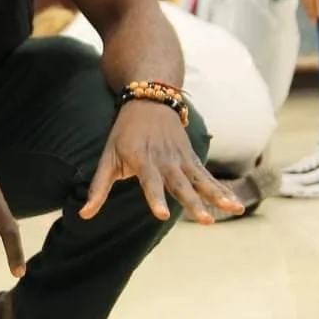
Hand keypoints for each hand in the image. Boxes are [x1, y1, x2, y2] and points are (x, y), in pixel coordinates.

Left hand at [81, 100, 241, 223]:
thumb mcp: (107, 157)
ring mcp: (181, 158)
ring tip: (232, 210)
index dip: (155, 197)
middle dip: (194, 203)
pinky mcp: (192, 158)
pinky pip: (208, 176)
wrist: (149, 98)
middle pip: (181, 184)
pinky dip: (222, 189)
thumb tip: (84, 215)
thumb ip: (98, 188)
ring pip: (200, 180)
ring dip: (217, 196)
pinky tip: (234, 205)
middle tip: (205, 220)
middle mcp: (165, 159)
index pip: (150, 181)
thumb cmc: (124, 132)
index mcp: (142, 159)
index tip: (163, 214)